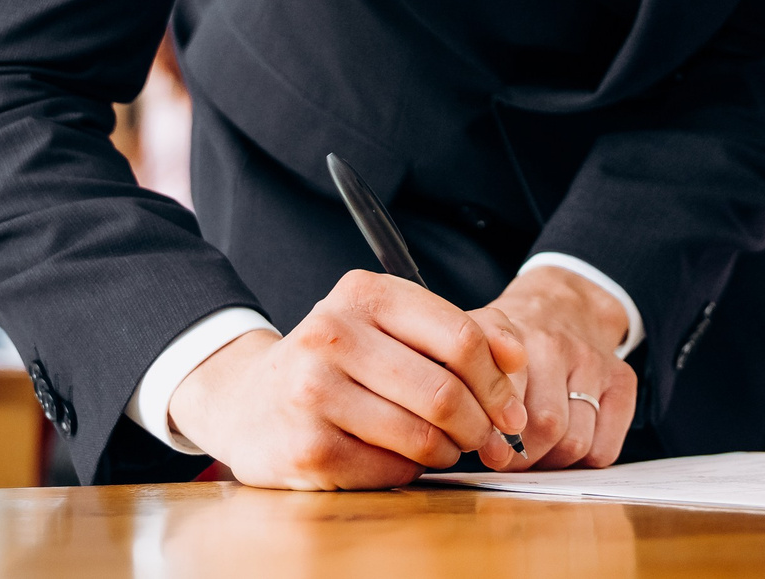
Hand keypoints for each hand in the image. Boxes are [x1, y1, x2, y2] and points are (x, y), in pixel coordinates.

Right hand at [167, 270, 527, 488]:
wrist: (246, 400)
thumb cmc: (334, 362)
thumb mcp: (385, 324)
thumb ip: (453, 332)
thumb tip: (518, 355)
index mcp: (363, 294)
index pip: (459, 336)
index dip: (498, 381)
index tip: (513, 408)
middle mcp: (332, 335)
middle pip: (444, 392)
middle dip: (482, 426)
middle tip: (493, 441)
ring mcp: (313, 392)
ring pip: (421, 436)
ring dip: (450, 452)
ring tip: (449, 449)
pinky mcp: (306, 447)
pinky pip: (390, 470)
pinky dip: (410, 471)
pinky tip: (401, 459)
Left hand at [475, 265, 636, 471]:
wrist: (565, 301)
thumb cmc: (509, 342)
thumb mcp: (475, 346)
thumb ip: (462, 386)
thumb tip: (470, 442)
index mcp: (507, 331)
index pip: (503, 389)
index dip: (493, 431)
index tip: (486, 448)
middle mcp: (552, 342)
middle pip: (543, 425)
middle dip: (521, 456)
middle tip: (507, 457)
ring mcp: (591, 360)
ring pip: (574, 441)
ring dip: (551, 460)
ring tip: (535, 449)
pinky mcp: (622, 379)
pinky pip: (603, 447)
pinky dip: (583, 460)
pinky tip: (566, 442)